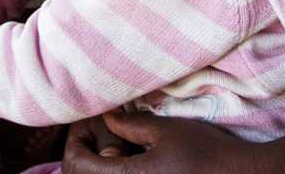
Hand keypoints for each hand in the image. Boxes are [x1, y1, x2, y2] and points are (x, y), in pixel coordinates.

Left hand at [62, 111, 253, 173]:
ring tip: (119, 146)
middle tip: (102, 133)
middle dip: (86, 155)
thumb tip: (106, 116)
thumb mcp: (166, 131)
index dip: (76, 141)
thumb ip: (129, 125)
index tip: (90, 123)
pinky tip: (135, 160)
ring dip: (102, 167)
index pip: (78, 164)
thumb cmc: (208, 152)